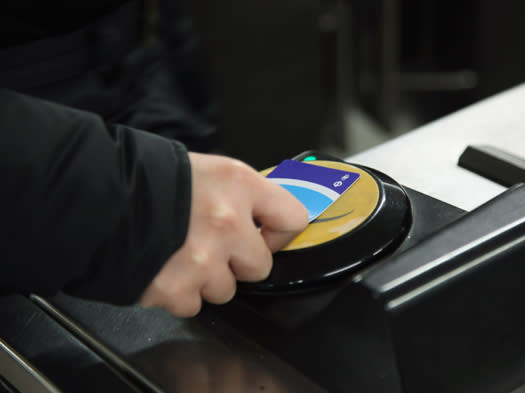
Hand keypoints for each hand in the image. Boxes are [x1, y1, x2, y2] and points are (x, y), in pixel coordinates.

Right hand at [139, 153, 307, 316]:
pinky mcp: (177, 289)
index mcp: (238, 184)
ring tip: (178, 253)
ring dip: (206, 278)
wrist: (94, 197)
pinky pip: (194, 304)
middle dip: (238, 262)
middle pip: (261, 266)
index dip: (279, 232)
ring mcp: (203, 260)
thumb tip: (265, 218)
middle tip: (211, 246)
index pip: (292, 218)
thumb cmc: (148, 179)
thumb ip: (240, 195)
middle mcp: (227, 223)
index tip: (267, 235)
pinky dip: (180, 293)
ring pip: (226, 290)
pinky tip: (163, 268)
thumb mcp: (205, 171)